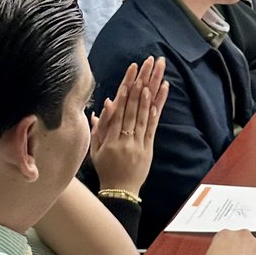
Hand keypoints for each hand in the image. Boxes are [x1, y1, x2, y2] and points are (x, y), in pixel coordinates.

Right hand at [90, 56, 168, 195]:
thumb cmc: (105, 169)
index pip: (119, 107)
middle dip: (141, 81)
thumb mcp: (95, 149)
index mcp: (109, 137)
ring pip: (144, 112)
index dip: (126, 88)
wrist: (119, 191)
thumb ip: (99, 127)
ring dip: (151, 90)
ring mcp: (137, 142)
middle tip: (148, 63)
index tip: (132, 71)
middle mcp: (124, 137)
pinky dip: (156, 109)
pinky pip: (152, 125)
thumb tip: (104, 106)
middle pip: (134, 104)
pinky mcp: (148, 147)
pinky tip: (160, 95)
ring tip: (156, 72)